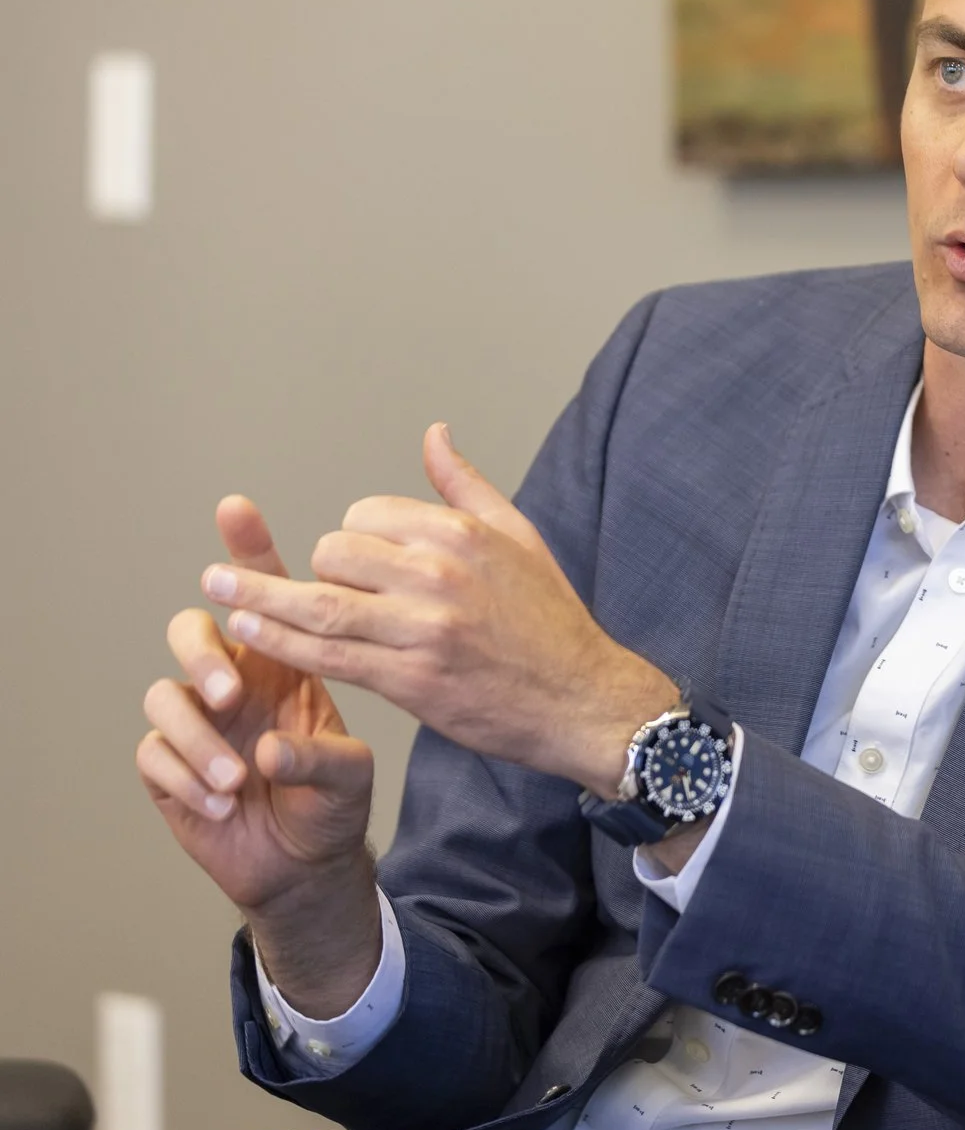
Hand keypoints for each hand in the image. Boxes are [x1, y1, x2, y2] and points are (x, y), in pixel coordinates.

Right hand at [139, 498, 382, 1015]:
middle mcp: (235, 681)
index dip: (249, 554)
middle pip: (193, 630)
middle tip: (233, 691)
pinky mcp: (169, 764)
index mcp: (284, 663)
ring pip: (166, 694)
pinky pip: (155, 751)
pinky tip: (225, 801)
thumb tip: (270, 748)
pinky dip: (189, 776)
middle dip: (203, 652)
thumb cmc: (334, 800)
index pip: (267, 598)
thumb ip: (325, 756)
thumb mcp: (351, 774)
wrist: (310, 860)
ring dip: (201, 735)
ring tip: (241, 775)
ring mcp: (199, 721)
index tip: (238, 509)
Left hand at [205, 424, 676, 793]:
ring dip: (258, 598)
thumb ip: (465, 485)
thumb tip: (433, 432)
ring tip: (216, 590)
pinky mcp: (409, 679)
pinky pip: (327, 654)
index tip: (354, 563)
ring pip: (318, 605)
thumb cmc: (551, 620)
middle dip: (315, 571)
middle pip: (334, 554)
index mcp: (460, 533)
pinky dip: (280, 642)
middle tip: (312, 590)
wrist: (581, 697)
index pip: (366, 516)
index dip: (351, 538)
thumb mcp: (519, 537)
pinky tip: (249, 632)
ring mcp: (421, 628)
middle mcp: (438, 574)